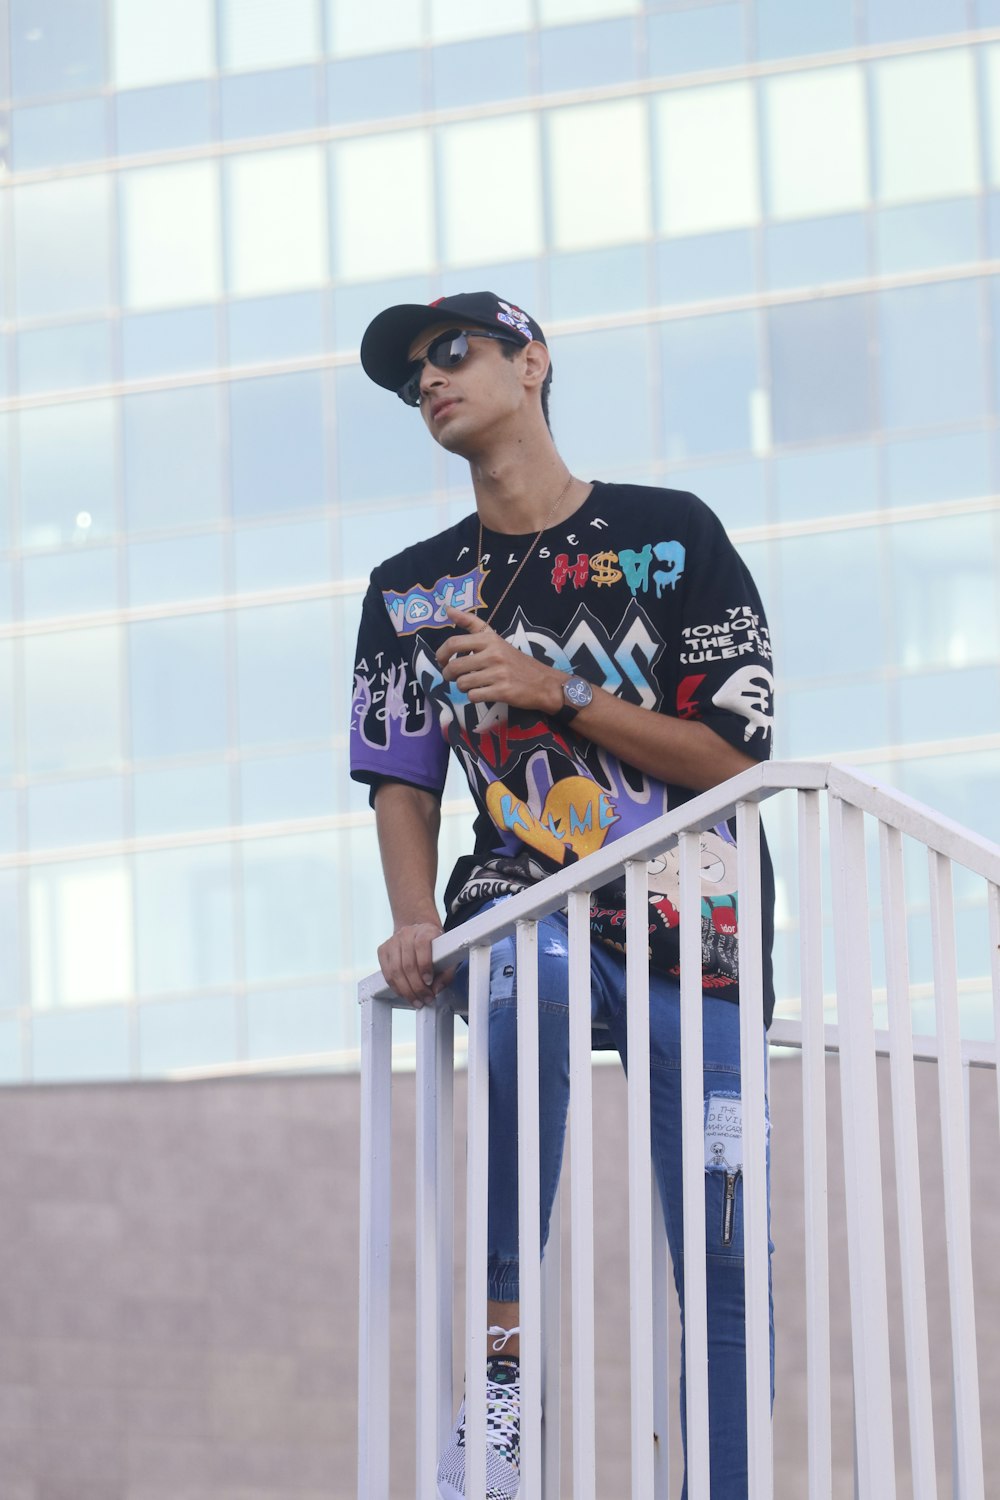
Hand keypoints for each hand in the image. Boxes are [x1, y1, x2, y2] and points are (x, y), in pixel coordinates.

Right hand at [377, 921, 455, 1008]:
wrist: (418, 934)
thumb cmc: (435, 949)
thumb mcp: (448, 958)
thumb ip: (446, 974)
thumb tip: (436, 990)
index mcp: (425, 931)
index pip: (422, 945)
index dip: (425, 965)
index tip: (429, 982)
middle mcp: (407, 933)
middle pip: (408, 964)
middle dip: (417, 987)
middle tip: (425, 999)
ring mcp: (393, 941)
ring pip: (396, 971)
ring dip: (406, 991)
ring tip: (416, 1001)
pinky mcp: (383, 950)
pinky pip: (387, 973)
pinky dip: (396, 987)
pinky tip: (405, 994)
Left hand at [436, 606, 563, 711]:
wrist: (544, 683)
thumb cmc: (515, 660)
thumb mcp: (495, 638)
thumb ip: (471, 623)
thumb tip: (447, 608)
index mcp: (489, 639)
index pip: (454, 643)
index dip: (440, 654)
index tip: (441, 661)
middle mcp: (493, 654)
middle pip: (455, 667)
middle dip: (448, 675)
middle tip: (453, 677)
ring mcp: (498, 673)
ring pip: (462, 683)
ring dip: (462, 687)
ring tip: (472, 684)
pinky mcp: (502, 691)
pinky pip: (473, 696)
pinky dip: (474, 697)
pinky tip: (482, 692)